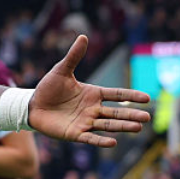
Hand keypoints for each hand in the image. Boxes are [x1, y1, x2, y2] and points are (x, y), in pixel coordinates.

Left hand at [28, 35, 150, 147]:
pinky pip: (90, 138)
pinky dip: (101, 141)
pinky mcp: (74, 133)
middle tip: (147, 117)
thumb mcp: (61, 70)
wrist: (32, 105)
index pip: (116, 95)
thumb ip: (74, 56)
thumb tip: (83, 36)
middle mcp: (92, 109)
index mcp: (93, 94)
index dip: (131, 96)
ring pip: (107, 126)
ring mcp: (85, 122)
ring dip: (122, 127)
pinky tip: (113, 142)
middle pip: (116, 113)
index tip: (147, 98)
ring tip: (137, 127)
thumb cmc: (48, 88)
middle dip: (131, 115)